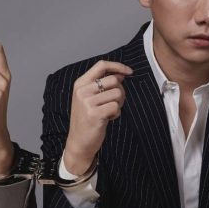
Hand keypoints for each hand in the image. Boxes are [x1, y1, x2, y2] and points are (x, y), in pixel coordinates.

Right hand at [64, 60, 132, 174]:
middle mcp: (82, 91)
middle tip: (114, 103)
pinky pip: (116, 107)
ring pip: (117, 93)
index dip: (118, 66)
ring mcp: (87, 102)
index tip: (129, 72)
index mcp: (80, 84)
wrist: (79, 142)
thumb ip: (102, 85)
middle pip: (113, 80)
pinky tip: (108, 119)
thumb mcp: (89, 98)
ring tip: (108, 112)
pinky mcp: (94, 114)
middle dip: (120, 91)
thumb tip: (120, 74)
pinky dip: (116, 114)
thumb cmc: (87, 119)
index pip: (101, 65)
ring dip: (118, 104)